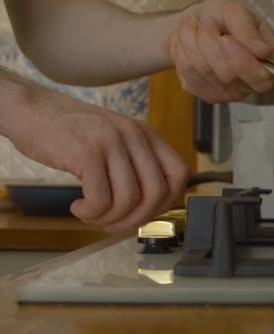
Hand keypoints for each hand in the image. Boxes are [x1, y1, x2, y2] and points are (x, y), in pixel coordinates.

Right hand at [4, 88, 189, 231]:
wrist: (31, 109)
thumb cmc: (71, 132)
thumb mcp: (115, 139)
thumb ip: (135, 163)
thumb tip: (151, 207)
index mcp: (145, 133)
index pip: (180, 173)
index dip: (168, 200)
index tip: (145, 212)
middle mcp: (134, 135)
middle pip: (157, 193)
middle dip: (136, 219)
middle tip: (114, 223)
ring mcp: (111, 143)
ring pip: (129, 200)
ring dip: (110, 219)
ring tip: (92, 215)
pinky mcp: (86, 153)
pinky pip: (101, 200)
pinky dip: (90, 213)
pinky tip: (78, 207)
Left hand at [168, 0, 273, 102]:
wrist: (199, 26)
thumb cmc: (224, 20)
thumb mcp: (238, 14)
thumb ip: (250, 32)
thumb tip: (263, 52)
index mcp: (267, 68)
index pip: (260, 79)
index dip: (241, 62)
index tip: (225, 39)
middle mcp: (248, 87)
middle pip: (226, 74)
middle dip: (210, 39)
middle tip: (209, 21)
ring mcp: (225, 95)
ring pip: (201, 70)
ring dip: (193, 40)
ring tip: (198, 28)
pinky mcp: (203, 94)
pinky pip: (186, 72)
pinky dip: (182, 50)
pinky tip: (190, 43)